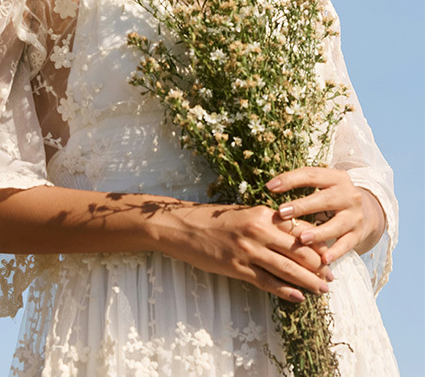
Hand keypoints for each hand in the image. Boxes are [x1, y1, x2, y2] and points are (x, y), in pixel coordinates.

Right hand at [160, 202, 332, 302]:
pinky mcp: (236, 267)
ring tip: (323, 290)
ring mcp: (247, 250)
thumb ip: (267, 223)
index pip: (299, 231)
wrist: (180, 227)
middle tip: (331, 277)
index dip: (317, 245)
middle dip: (319, 266)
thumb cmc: (211, 219)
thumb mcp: (242, 213)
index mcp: (261, 214)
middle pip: (299, 251)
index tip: (329, 256)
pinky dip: (285, 291)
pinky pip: (267, 282)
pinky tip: (298, 298)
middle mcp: (258, 231)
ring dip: (308, 281)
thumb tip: (293, 235)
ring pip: (287, 269)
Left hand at [266, 167, 384, 264]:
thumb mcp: (321, 185)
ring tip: (301, 239)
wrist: (367, 211)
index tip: (269, 187)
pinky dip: (336, 252)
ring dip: (318, 233)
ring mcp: (355, 216)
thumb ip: (299, 186)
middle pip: (325, 199)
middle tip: (282, 213)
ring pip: (337, 224)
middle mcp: (349, 195)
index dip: (290, 180)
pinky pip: (347, 244)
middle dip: (302, 206)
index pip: (311, 175)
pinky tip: (323, 259)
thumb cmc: (330, 196)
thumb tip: (267, 188)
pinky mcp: (359, 234)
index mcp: (336, 178)